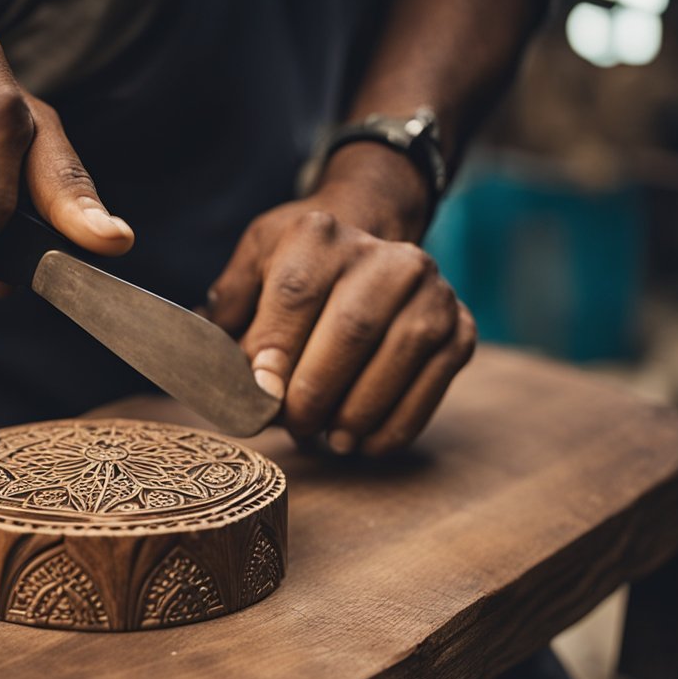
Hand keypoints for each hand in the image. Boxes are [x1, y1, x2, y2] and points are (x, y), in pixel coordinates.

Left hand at [207, 169, 475, 455]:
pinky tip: (365, 443)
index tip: (261, 396)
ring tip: (329, 440)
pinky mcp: (460, 326)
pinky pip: (431, 385)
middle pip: (351, 329)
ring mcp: (430, 290)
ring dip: (357, 413)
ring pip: (396, 358)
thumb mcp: (252, 266)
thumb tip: (216, 366)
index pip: (296, 294)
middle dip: (315, 392)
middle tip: (293, 428)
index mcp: (319, 235)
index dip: (277, 350)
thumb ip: (229, 308)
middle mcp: (385, 255)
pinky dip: (396, 425)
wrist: (369, 245)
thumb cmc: (297, 267)